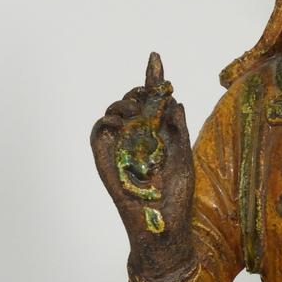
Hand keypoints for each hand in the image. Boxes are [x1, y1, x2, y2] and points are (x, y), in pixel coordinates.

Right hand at [90, 53, 195, 281]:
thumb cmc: (176, 196)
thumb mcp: (184, 156)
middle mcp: (137, 138)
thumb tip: (175, 102)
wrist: (163, 225)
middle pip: (132, 101)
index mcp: (157, 135)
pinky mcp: (104, 159)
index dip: (153, 79)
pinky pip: (98, 131)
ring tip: (137, 112)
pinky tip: (122, 122)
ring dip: (124, 103)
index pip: (153, 102)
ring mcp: (120, 147)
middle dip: (139, 91)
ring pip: (114, 111)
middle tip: (149, 94)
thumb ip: (177, 129)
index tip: (155, 57)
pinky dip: (107, 120)